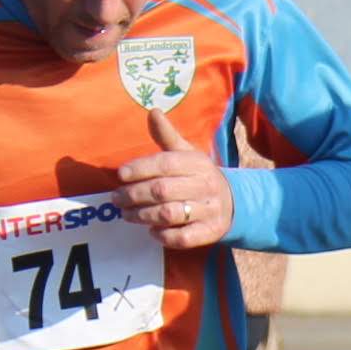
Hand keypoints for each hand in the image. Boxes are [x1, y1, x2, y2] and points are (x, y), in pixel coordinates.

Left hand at [113, 103, 233, 251]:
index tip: (120, 174)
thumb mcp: (187, 153)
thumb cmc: (199, 176)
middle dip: (134, 195)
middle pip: (162, 190)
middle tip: (117, 199)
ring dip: (143, 215)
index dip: (140, 168)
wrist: (234, 203)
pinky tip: (152, 231)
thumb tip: (153, 111)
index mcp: (198, 163)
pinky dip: (164, 235)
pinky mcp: (210, 232)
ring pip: (170, 214)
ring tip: (127, 215)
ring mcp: (209, 210)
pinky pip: (183, 237)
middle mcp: (205, 185)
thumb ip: (167, 136)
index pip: (165, 164)